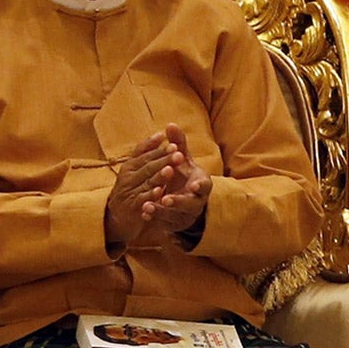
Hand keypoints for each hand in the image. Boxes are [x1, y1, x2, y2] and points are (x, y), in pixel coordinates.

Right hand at [105, 133, 181, 249]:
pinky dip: (151, 196)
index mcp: (129, 166)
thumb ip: (146, 151)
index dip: (160, 150)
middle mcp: (127, 177)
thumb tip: (161, 134)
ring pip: (146, 182)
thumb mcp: (135, 168)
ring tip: (170, 169)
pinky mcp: (133, 207)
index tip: (173, 144)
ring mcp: (130, 192)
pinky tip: (161, 192)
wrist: (118, 215)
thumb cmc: (130, 186)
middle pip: (148, 167)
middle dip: (164, 160)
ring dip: (159, 176)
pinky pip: (143, 200)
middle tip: (178, 154)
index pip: (145, 155)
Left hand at [143, 123, 210, 237]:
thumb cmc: (185, 175)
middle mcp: (196, 200)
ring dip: (162, 211)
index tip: (192, 186)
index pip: (205, 186)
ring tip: (148, 206)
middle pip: (190, 204)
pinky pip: (165, 223)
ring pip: (175, 216)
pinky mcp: (174, 222)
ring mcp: (185, 214)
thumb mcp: (184, 160)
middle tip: (166, 199)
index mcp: (201, 184)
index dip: (200, 187)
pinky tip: (144, 213)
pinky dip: (155, 218)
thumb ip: (178, 144)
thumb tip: (170, 124)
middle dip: (178, 201)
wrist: (187, 198)